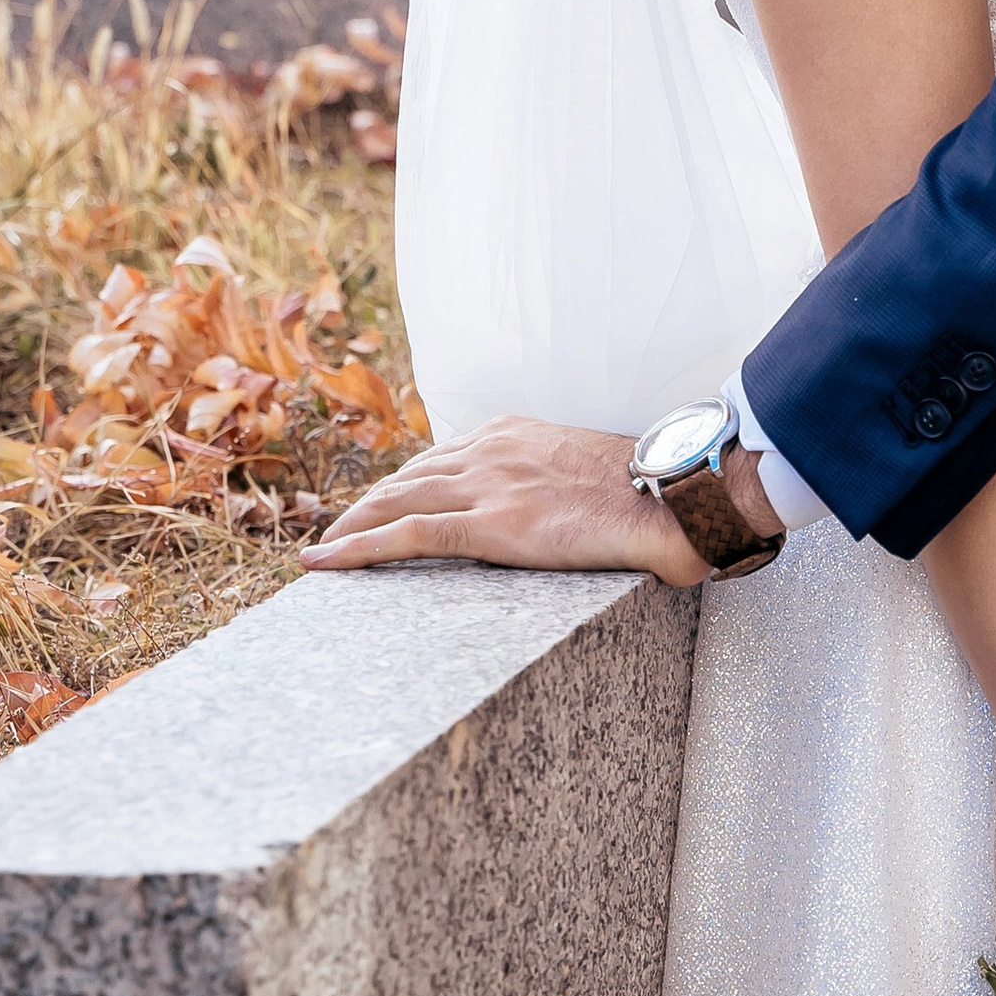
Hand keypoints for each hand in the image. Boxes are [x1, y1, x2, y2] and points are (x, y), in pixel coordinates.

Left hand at [304, 415, 705, 581]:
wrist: (673, 498)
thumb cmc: (648, 490)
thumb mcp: (589, 468)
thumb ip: (558, 479)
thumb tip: (563, 505)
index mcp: (514, 433)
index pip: (440, 457)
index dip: (403, 483)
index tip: (382, 502)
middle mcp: (490, 450)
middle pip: (408, 477)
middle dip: (367, 504)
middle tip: (336, 529)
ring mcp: (488, 486)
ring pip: (395, 502)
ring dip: (351, 526)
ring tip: (322, 549)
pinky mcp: (492, 526)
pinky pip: (407, 536)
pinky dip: (357, 548)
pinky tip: (324, 562)